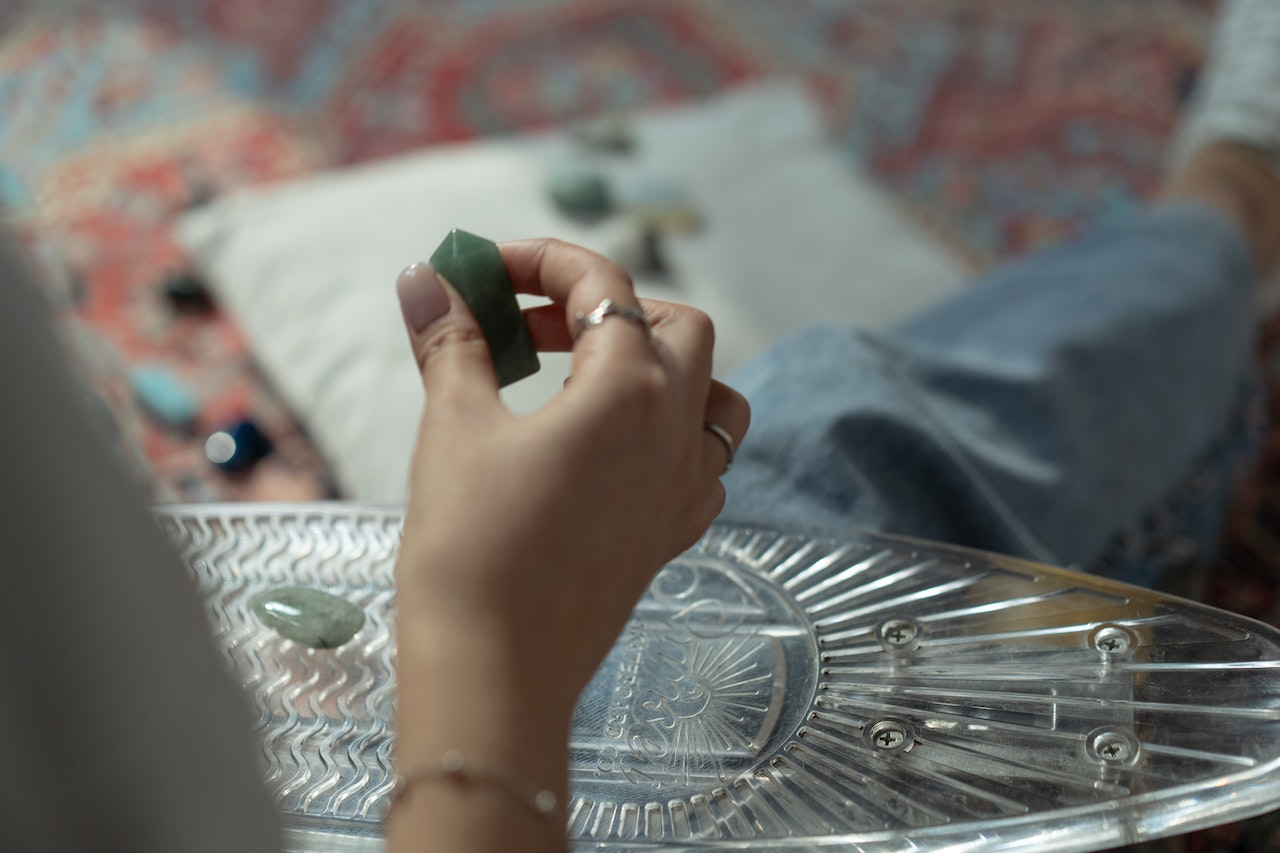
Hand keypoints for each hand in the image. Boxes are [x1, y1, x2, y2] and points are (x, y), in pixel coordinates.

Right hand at [388, 239, 747, 839]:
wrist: (495, 670)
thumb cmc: (470, 544)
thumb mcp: (454, 426)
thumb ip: (452, 340)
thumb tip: (426, 277)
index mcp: (630, 389)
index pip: (603, 284)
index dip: (541, 259)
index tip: (484, 268)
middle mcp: (676, 431)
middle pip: (677, 326)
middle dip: (607, 306)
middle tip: (529, 326)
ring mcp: (684, 487)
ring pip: (710, 393)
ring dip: (656, 365)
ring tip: (582, 378)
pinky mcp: (672, 533)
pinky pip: (701, 460)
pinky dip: (667, 432)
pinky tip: (608, 449)